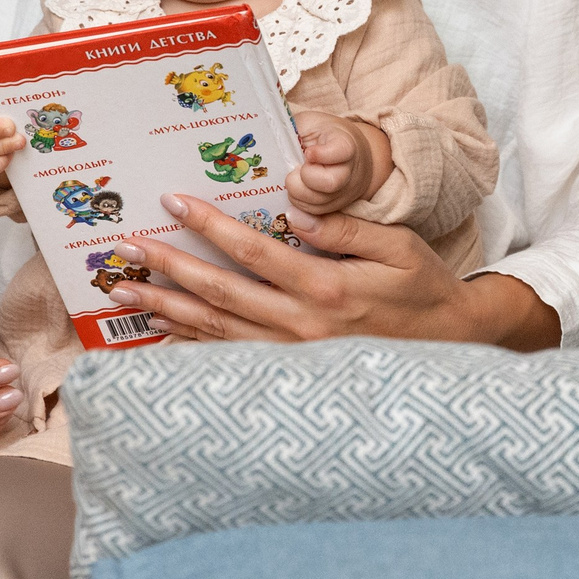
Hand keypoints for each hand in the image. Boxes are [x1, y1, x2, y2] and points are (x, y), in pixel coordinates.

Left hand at [126, 195, 559, 350]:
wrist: (452, 348)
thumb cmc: (424, 290)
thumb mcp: (396, 248)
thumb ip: (343, 230)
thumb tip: (292, 210)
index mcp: (325, 290)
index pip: (253, 252)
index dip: (209, 227)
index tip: (172, 203)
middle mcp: (301, 329)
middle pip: (221, 295)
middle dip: (169, 271)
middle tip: (126, 252)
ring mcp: (293, 359)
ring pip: (217, 333)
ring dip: (168, 311)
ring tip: (126, 293)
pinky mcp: (292, 375)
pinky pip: (231, 363)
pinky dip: (193, 350)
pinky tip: (161, 337)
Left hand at [285, 111, 390, 214]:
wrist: (350, 158)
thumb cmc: (324, 137)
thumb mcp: (310, 124)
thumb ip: (293, 128)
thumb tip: (267, 138)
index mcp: (345, 144)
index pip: (341, 150)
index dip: (323, 154)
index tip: (309, 152)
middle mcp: (349, 172)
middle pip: (330, 183)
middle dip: (305, 178)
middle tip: (295, 170)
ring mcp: (343, 193)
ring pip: (318, 203)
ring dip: (297, 193)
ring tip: (292, 178)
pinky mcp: (333, 209)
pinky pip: (312, 214)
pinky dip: (298, 203)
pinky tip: (295, 190)